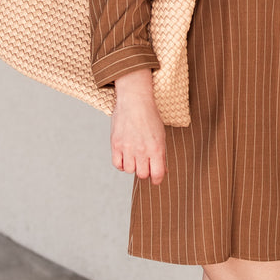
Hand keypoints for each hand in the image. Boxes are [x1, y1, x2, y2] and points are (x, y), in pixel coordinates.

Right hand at [110, 69, 165, 183]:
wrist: (134, 100)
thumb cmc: (150, 117)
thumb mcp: (161, 135)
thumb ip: (161, 155)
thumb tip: (163, 171)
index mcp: (157, 148)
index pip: (157, 175)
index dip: (157, 179)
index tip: (156, 178)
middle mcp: (142, 150)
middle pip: (142, 174)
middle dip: (145, 172)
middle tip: (145, 164)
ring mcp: (127, 148)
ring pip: (129, 170)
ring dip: (132, 167)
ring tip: (135, 157)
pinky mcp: (116, 144)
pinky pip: (117, 164)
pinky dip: (121, 164)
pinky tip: (125, 157)